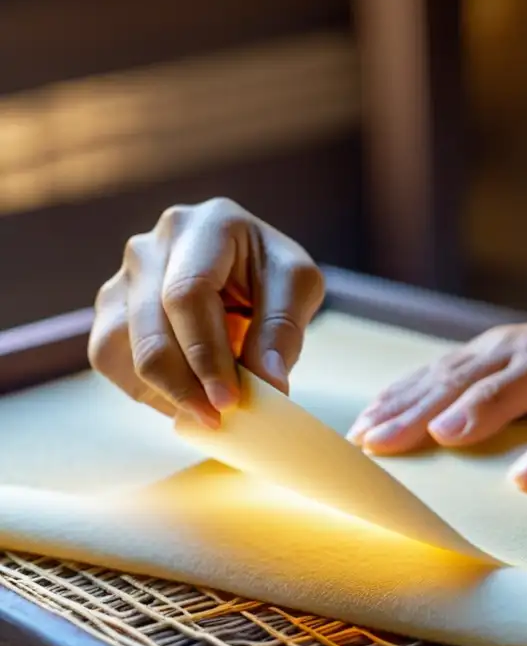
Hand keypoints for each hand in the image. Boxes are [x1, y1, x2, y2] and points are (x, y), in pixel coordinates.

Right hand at [88, 198, 324, 426]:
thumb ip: (283, 330)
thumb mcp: (297, 287)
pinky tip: (182, 398)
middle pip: (150, 326)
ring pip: (119, 345)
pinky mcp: (112, 306)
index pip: (188, 294)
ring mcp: (124, 275)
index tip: (229, 399)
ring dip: (161, 390)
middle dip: (183, 382)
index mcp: (205, 226)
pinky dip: (143, 388)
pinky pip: (109, 356)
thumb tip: (269, 384)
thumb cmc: (273, 272)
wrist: (247, 264)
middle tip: (216, 418)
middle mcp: (152, 246)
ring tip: (203, 412)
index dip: (205, 353)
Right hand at [347, 311, 526, 453]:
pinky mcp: (478, 348)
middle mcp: (516, 346)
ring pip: (438, 372)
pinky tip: (375, 407)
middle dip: (414, 413)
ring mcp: (493, 343)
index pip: (506, 389)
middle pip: (458, 381)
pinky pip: (435, 367)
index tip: (441, 437)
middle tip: (375, 444)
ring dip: (397, 402)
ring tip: (362, 432)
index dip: (474, 413)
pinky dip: (402, 388)